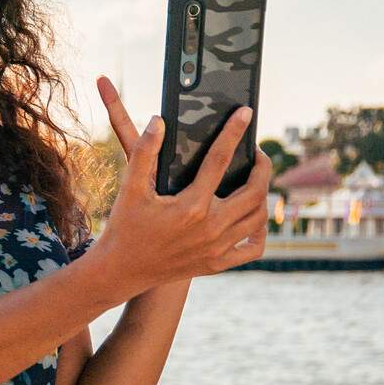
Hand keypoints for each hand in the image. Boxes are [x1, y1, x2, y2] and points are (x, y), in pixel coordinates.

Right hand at [92, 75, 270, 291]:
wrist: (120, 270)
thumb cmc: (124, 226)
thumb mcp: (130, 188)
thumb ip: (144, 152)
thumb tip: (158, 122)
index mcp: (190, 206)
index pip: (219, 160)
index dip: (233, 132)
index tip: (245, 114)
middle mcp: (210, 228)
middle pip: (254, 191)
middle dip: (261, 167)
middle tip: (256, 154)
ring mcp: (217, 248)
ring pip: (258, 217)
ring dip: (263, 195)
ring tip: (255, 181)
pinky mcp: (218, 263)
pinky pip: (253, 247)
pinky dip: (260, 231)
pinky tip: (254, 217)